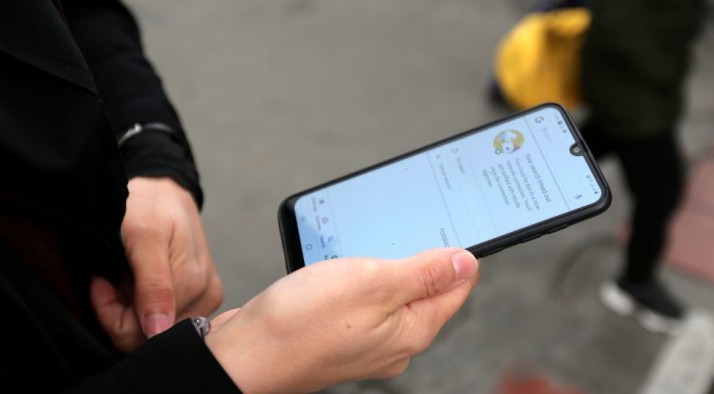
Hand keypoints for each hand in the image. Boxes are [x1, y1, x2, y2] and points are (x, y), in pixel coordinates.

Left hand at [90, 177, 223, 351]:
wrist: (165, 191)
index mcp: (195, 285)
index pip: (144, 334)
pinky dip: (142, 305)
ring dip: (132, 307)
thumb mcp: (144, 235)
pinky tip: (139, 280)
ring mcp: (206, 299)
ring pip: (155, 331)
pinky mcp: (203, 297)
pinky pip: (165, 320)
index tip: (101, 282)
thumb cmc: (151, 205)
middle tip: (111, 277)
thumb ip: (153, 284)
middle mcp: (207, 297)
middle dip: (122, 312)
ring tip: (128, 274)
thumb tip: (158, 331)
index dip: (113, 313)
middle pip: (152, 336)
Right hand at [205, 248, 478, 393]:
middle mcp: (395, 341)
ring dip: (381, 266)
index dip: (457, 252)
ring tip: (361, 249)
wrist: (245, 354)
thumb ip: (424, 272)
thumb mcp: (372, 283)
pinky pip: (362, 300)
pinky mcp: (341, 334)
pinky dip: (356, 279)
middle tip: (398, 231)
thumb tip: (466, 262)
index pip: (457, 286)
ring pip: (391, 292)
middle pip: (426, 289)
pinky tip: (339, 268)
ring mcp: (367, 340)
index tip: (449, 224)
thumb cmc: (301, 323)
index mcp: (413, 330)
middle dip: (416, 256)